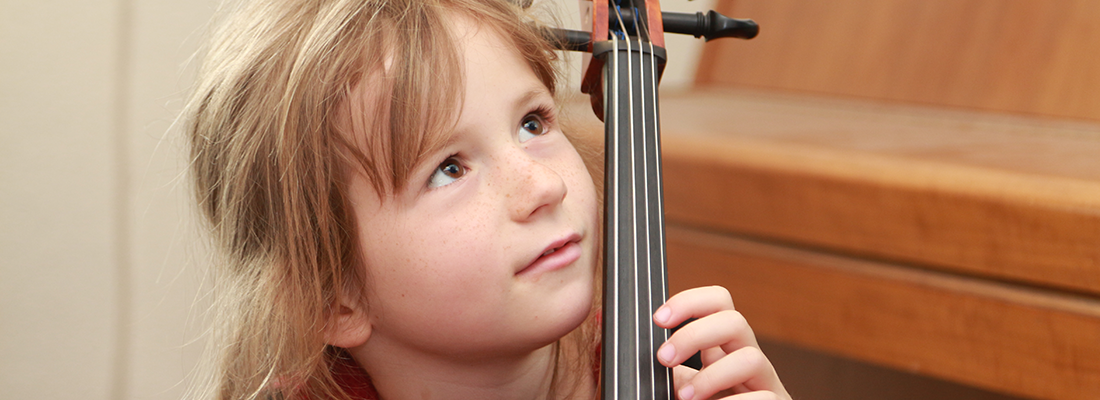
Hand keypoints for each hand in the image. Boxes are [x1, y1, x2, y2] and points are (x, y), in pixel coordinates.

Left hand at [653, 286, 790, 399]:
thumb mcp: (688, 389)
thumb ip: (676, 375)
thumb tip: (648, 358)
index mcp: (724, 348)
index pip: (718, 303)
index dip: (690, 301)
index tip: (659, 319)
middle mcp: (747, 359)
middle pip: (735, 320)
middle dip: (694, 335)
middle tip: (664, 358)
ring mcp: (765, 383)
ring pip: (751, 358)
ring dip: (712, 377)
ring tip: (687, 398)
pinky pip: (763, 398)